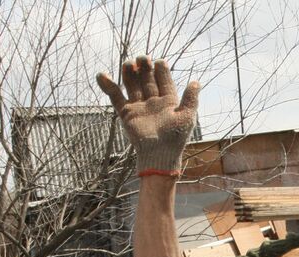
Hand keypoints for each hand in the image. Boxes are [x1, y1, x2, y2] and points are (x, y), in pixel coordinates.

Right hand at [96, 56, 199, 174]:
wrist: (158, 155)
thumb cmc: (175, 138)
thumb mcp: (187, 117)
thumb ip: (191, 99)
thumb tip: (196, 82)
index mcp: (168, 101)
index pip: (163, 79)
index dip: (161, 69)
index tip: (159, 62)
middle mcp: (152, 102)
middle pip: (146, 78)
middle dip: (144, 67)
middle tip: (143, 58)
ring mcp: (138, 107)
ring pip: (132, 84)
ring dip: (129, 72)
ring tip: (129, 63)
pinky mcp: (126, 114)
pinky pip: (116, 97)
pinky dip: (109, 86)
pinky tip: (102, 75)